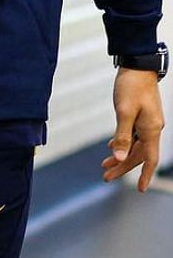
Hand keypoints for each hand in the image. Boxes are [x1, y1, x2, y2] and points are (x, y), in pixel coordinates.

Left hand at [101, 69, 164, 190]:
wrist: (137, 67)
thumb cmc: (131, 87)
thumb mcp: (123, 112)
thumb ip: (122, 136)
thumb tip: (119, 156)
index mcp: (151, 130)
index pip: (149, 158)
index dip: (145, 175)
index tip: (141, 189)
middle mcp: (152, 128)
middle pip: (139, 154)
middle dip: (123, 167)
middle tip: (106, 176)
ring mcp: (147, 123)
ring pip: (135, 145)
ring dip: (121, 155)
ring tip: (105, 165)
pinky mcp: (141, 116)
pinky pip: (133, 136)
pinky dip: (123, 143)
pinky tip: (113, 146)